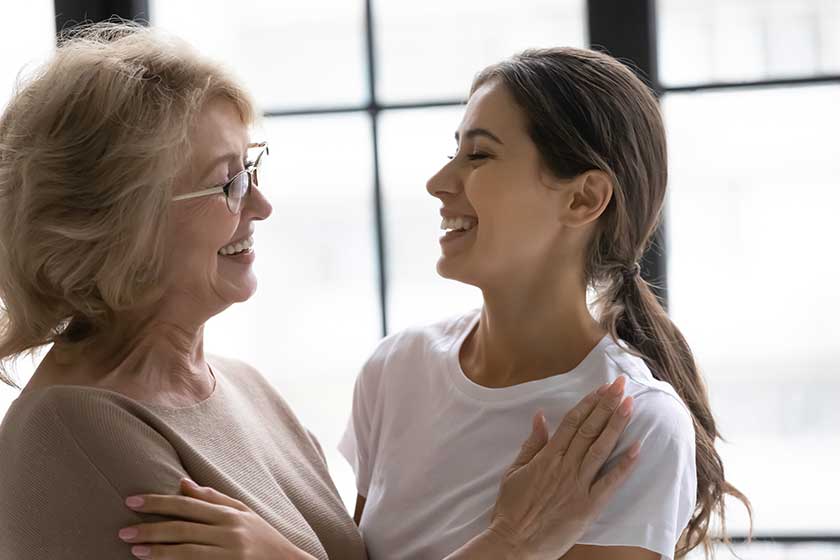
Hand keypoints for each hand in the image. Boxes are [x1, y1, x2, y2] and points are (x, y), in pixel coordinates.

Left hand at [119, 479, 315, 559]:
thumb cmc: (263, 536)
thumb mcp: (243, 512)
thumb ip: (213, 498)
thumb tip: (182, 484)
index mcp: (230, 514)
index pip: (188, 505)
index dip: (159, 502)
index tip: (133, 501)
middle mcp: (229, 533)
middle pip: (183, 528)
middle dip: (151, 529)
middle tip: (123, 531)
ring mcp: (228, 554)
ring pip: (186, 552)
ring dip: (158, 551)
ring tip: (134, 550)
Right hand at [487, 376, 639, 559]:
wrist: (514, 543)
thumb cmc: (511, 509)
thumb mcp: (514, 471)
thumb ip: (531, 444)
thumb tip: (540, 417)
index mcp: (547, 457)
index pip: (572, 422)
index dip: (589, 403)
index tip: (602, 387)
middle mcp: (564, 467)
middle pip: (589, 429)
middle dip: (607, 405)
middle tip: (622, 385)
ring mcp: (577, 486)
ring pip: (600, 449)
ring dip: (616, 425)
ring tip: (630, 405)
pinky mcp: (587, 506)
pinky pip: (609, 482)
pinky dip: (624, 465)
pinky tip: (637, 448)